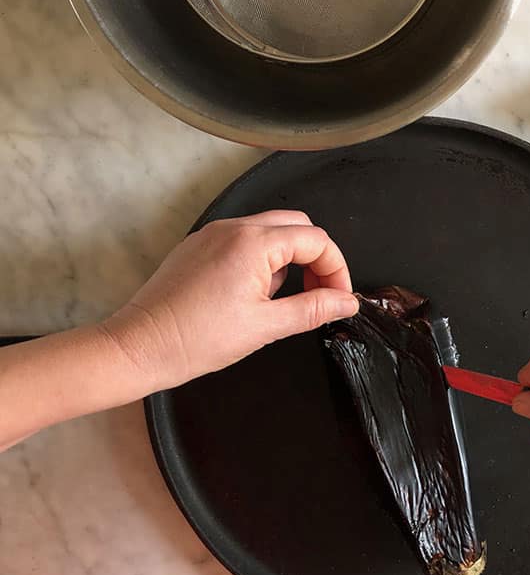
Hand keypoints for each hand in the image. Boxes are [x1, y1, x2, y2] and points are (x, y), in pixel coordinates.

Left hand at [101, 210, 358, 391]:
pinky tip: (254, 295)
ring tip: (282, 300)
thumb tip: (345, 302)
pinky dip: (263, 260)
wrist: (139, 347)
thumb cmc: (195, 339)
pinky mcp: (200, 245)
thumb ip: (313, 309)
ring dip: (290, 259)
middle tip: (319, 294)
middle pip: (297, 226)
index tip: (337, 298)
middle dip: (316, 258)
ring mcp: (213, 233)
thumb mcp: (266, 327)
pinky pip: (245, 240)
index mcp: (253, 243)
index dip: (336, 269)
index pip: (316, 241)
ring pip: (271, 231)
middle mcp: (233, 228)